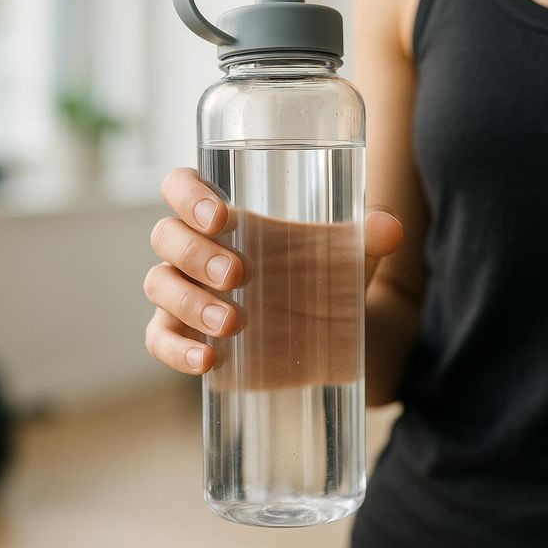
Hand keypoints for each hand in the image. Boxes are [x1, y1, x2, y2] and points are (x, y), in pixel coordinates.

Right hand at [143, 167, 402, 377]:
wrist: (326, 335)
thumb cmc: (320, 276)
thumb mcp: (346, 256)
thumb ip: (366, 236)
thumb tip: (389, 225)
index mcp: (222, 215)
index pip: (181, 187)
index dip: (188, 195)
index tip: (221, 217)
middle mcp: (193, 249)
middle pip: (166, 236)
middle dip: (196, 253)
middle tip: (238, 273)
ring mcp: (182, 293)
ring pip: (159, 286)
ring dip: (190, 302)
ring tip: (232, 323)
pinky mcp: (182, 335)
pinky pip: (158, 340)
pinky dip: (176, 350)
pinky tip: (206, 360)